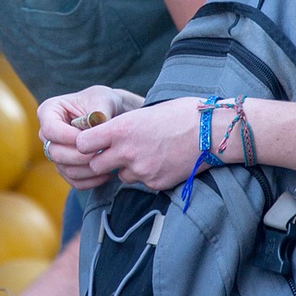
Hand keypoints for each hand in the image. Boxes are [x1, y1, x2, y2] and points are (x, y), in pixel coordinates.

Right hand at [39, 87, 143, 189]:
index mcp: (49, 111)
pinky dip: (90, 180)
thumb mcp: (103, 99)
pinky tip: (108, 173)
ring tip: (108, 164)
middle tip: (102, 153)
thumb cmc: (105, 102)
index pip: (50, 130)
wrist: (113, 115)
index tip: (92, 139)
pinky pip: (73, 180)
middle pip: (54, 152)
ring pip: (64, 168)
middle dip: (79, 155)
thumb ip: (98, 112)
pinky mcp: (66, 166)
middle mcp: (47, 133)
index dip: (69, 138)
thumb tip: (95, 125)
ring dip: (87, 170)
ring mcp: (56, 151)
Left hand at [73, 97, 203, 191]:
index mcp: (121, 129)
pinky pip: (142, 182)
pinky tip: (163, 161)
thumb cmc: (182, 114)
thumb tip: (108, 134)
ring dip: (127, 169)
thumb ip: (124, 126)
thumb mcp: (145, 112)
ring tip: (148, 154)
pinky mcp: (155, 183)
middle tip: (116, 153)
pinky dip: (148, 175)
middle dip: (102, 161)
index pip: (82, 144)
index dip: (85, 145)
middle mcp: (126, 151)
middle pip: (96, 165)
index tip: (93, 143)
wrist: (212, 131)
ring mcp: (141, 170)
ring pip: (120, 176)